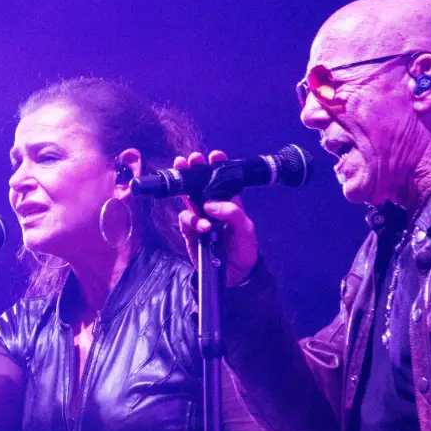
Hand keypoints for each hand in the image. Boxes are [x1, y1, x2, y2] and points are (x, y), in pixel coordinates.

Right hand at [174, 151, 259, 286]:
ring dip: (185, 190)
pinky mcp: (190, 233)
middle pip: (199, 185)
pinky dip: (191, 221)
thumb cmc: (244, 248)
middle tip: (189, 159)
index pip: (221, 181)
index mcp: (228, 202)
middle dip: (193, 171)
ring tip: (186, 185)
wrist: (236, 275)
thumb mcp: (245, 228)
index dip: (216, 167)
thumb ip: (231, 213)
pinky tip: (202, 227)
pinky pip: (185, 221)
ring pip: (187, 199)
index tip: (214, 155)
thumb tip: (210, 205)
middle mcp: (212, 207)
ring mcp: (199, 219)